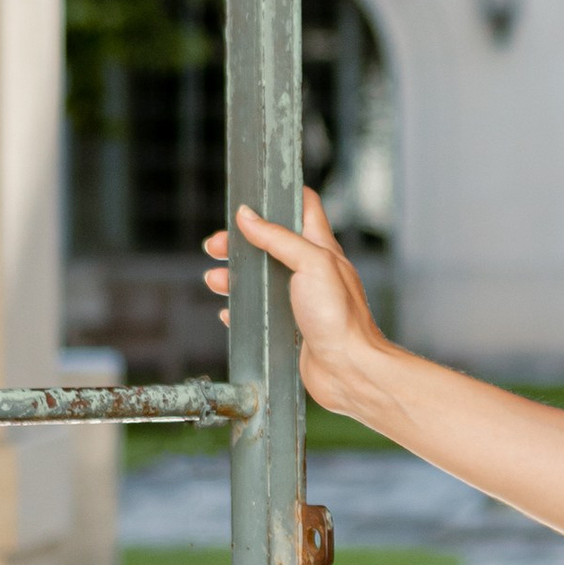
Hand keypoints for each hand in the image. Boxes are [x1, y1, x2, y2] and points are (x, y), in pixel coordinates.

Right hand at [205, 193, 385, 415]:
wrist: (349, 370)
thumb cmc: (340, 317)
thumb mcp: (310, 264)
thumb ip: (278, 238)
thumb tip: (247, 215)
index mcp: (321, 249)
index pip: (304, 207)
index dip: (280, 196)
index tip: (252, 194)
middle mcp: (312, 272)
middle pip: (271, 244)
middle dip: (240, 242)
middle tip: (215, 245)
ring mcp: (302, 300)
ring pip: (261, 279)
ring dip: (235, 276)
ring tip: (214, 280)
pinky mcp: (292, 328)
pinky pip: (261, 313)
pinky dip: (242, 309)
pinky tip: (229, 311)